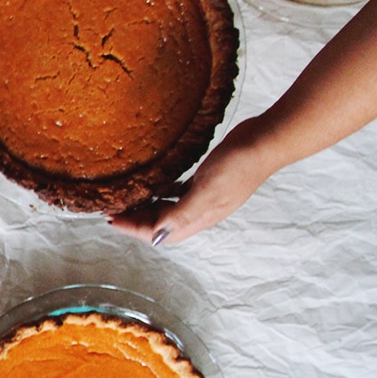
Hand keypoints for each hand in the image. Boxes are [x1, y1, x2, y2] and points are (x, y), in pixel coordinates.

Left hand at [111, 117, 277, 244]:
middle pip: (162, 223)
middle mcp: (202, 211)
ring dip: (148, 206)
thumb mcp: (206, 191)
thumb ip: (182, 214)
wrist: (264, 141)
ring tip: (128, 197)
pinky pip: (179, 191)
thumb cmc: (239, 166)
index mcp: (200, 218)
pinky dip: (164, 190)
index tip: (112, 220)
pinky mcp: (208, 180)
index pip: (161, 233)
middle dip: (137, 219)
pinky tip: (156, 182)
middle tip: (113, 208)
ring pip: (169, 208)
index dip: (135, 229)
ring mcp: (206, 196)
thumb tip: (157, 235)